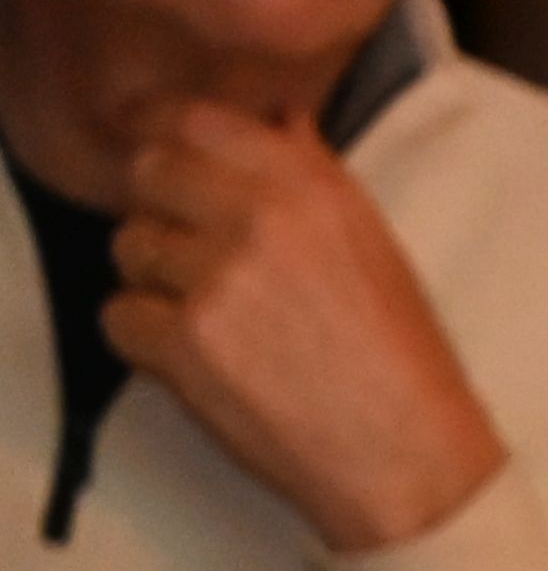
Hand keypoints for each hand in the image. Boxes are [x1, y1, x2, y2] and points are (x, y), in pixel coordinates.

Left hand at [101, 99, 500, 552]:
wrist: (406, 451)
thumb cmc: (400, 354)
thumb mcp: (374, 245)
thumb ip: (313, 177)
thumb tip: (273, 120)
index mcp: (314, 188)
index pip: (199, 120)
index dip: (166, 134)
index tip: (163, 154)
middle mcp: (261, 218)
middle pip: (149, 174)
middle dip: (159, 209)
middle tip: (190, 254)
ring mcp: (217, 278)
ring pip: (129, 248)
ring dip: (154, 280)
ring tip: (210, 319)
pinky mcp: (183, 340)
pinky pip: (119, 316)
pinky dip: (146, 340)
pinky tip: (199, 360)